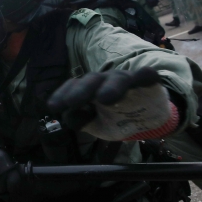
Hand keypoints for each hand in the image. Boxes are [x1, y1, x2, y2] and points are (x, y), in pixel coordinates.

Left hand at [47, 67, 177, 140]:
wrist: (148, 122)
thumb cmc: (118, 119)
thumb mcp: (97, 125)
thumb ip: (82, 121)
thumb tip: (68, 116)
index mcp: (90, 89)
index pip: (73, 87)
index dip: (62, 94)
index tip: (53, 107)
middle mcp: (105, 81)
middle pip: (92, 80)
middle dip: (81, 90)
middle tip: (72, 102)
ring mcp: (127, 80)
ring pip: (117, 78)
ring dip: (110, 86)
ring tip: (104, 98)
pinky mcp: (147, 82)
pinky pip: (145, 76)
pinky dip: (145, 76)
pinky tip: (146, 77)